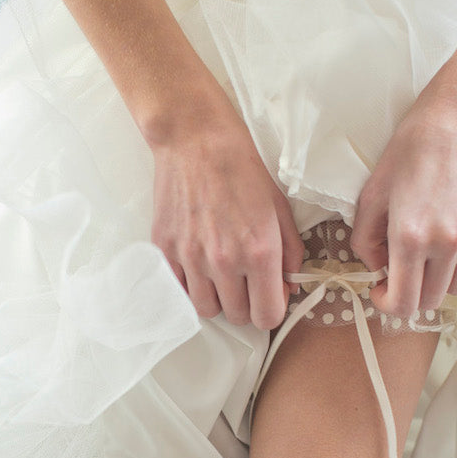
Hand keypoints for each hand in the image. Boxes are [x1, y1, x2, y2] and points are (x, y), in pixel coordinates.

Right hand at [150, 98, 303, 330]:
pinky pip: (179, 290)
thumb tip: (287, 286)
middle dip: (246, 305)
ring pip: (206, 309)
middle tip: (246, 283)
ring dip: (217, 299)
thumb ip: (290, 253)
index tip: (269, 297)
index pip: (267, 315)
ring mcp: (191, 258)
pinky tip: (199, 267)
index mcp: (260, 252)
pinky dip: (191, 286)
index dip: (271, 310)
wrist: (196, 141)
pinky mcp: (166, 250)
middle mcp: (225, 262)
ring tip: (221, 277)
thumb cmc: (242, 169)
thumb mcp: (280, 208)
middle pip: (237, 316)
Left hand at [350, 71, 456, 317]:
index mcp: (411, 237)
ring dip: (438, 280)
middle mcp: (448, 243)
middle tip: (401, 271)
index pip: (404, 304)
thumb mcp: (370, 195)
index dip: (388, 305)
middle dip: (411, 293)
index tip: (382, 291)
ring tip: (427, 252)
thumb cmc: (409, 153)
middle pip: (432, 301)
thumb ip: (365, 241)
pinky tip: (451, 234)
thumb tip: (377, 269)